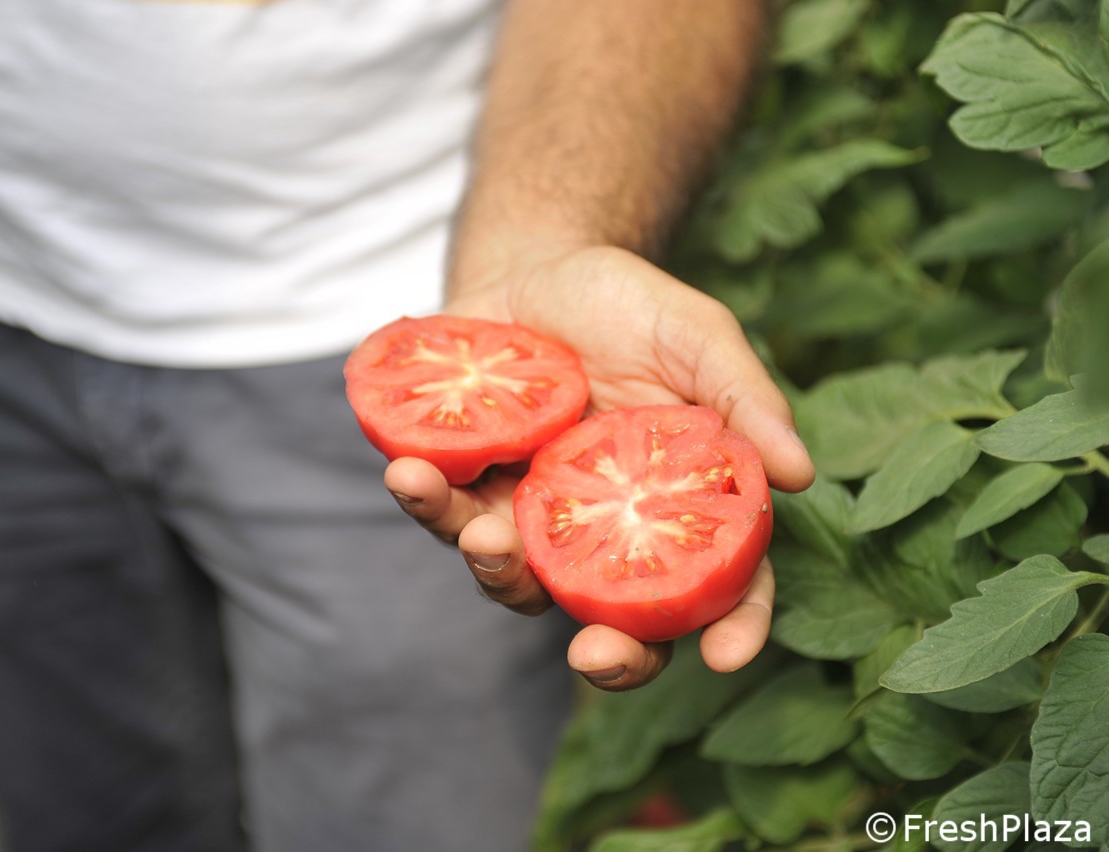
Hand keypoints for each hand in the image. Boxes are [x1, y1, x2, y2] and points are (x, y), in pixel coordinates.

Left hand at [386, 245, 814, 689]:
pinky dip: (426, 500)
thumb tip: (800, 473)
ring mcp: (533, 514)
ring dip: (498, 569)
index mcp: (676, 503)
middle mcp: (607, 528)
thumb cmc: (625, 303)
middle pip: (618, 618)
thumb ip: (741, 397)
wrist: (532, 265)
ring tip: (482, 534)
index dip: (733, 626)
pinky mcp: (467, 485)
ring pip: (519, 578)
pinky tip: (412, 469)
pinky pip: (443, 512)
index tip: (728, 655)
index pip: (720, 582)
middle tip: (592, 653)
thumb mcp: (694, 334)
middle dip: (610, 653)